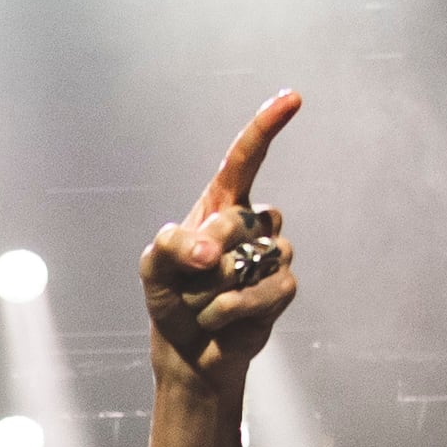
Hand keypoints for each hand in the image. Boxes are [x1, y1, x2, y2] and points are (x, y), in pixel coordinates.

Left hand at [141, 90, 302, 386]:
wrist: (188, 349)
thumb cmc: (171, 300)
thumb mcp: (153, 267)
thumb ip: (170, 246)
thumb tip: (211, 253)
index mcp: (222, 204)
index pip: (246, 159)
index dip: (267, 127)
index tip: (293, 98)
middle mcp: (254, 222)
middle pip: (237, 222)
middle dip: (206, 255)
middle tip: (190, 279)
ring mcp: (274, 253)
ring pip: (248, 263)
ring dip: (212, 292)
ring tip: (206, 303)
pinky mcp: (284, 287)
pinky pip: (263, 292)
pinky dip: (230, 311)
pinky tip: (221, 319)